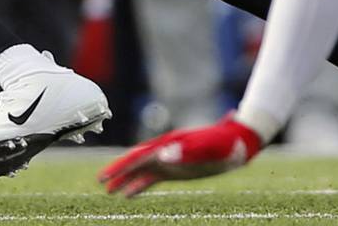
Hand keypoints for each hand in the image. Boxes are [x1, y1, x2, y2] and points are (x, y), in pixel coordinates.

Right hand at [98, 114, 261, 197]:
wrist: (238, 142)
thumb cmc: (223, 142)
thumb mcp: (207, 146)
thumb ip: (186, 151)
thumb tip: (162, 154)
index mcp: (167, 143)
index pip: (139, 156)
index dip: (121, 165)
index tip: (106, 175)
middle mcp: (164, 150)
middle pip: (135, 162)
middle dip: (117, 172)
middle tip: (100, 182)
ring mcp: (169, 159)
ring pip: (141, 172)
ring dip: (126, 180)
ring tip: (110, 192)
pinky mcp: (176, 169)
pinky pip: (153, 178)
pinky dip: (140, 186)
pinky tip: (130, 195)